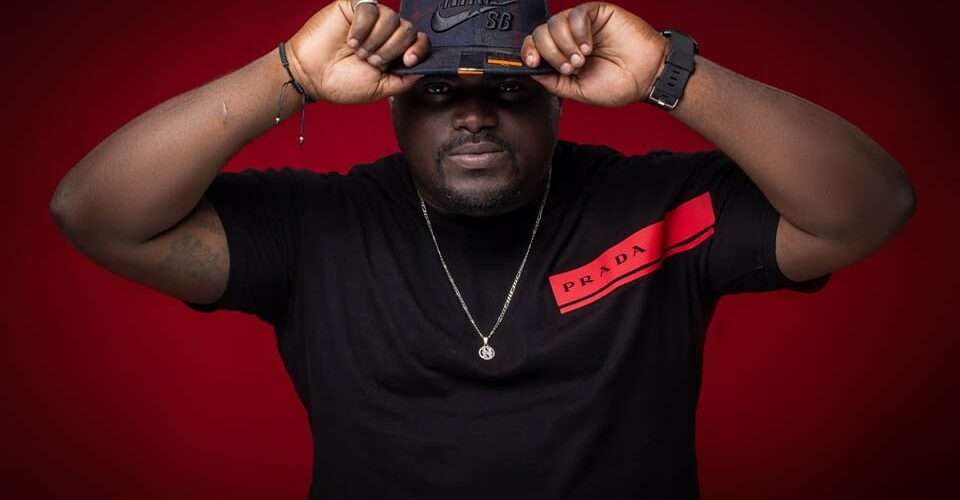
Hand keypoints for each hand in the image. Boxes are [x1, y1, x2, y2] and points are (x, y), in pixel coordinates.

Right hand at [285, 0, 429, 103]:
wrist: (312, 76)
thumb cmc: (341, 83)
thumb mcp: (380, 89)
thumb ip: (405, 80)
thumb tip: (426, 70)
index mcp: (394, 53)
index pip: (419, 42)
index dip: (419, 50)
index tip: (408, 61)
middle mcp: (385, 34)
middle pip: (408, 29)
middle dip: (391, 49)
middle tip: (372, 61)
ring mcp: (371, 20)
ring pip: (392, 18)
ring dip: (375, 40)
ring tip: (359, 52)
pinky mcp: (355, 7)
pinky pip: (371, 8)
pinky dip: (362, 28)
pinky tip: (351, 39)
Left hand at [521, 2, 667, 106]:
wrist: (647, 77)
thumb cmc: (619, 85)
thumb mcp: (578, 91)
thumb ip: (554, 82)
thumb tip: (532, 72)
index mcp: (562, 57)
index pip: (535, 46)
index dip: (528, 52)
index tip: (533, 63)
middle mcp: (569, 39)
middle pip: (541, 33)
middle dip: (550, 52)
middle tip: (570, 67)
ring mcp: (582, 26)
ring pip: (555, 23)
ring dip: (564, 44)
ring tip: (582, 59)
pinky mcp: (597, 13)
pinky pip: (576, 14)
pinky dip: (578, 31)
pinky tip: (588, 46)